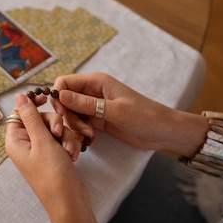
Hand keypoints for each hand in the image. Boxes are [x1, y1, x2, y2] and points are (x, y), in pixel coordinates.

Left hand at [5, 94, 89, 212]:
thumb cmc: (53, 175)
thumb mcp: (42, 141)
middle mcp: (25, 145)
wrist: (69, 202)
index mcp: (15, 140)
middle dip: (56, 125)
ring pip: (54, 130)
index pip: (20, 112)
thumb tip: (19, 96)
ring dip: (66, 137)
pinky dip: (69, 145)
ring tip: (69, 152)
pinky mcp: (53, 157)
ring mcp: (40, 152)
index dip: (33, 104)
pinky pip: (62, 141)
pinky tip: (73, 157)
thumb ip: (31, 116)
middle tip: (60, 135)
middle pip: (40, 119)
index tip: (48, 98)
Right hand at [52, 73, 206, 154]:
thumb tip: (60, 95)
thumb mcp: (114, 111)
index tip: (63, 114)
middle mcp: (92, 92)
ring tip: (89, 136)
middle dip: (68, 117)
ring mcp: (94, 107)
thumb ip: (86, 104)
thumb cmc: (144, 116)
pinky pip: (80, 124)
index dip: (58, 97)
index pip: (64, 82)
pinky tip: (90, 140)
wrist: (163, 132)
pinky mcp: (98, 120)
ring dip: (75, 127)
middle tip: (82, 131)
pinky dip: (80, 133)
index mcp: (96, 81)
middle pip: (65, 100)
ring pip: (71, 114)